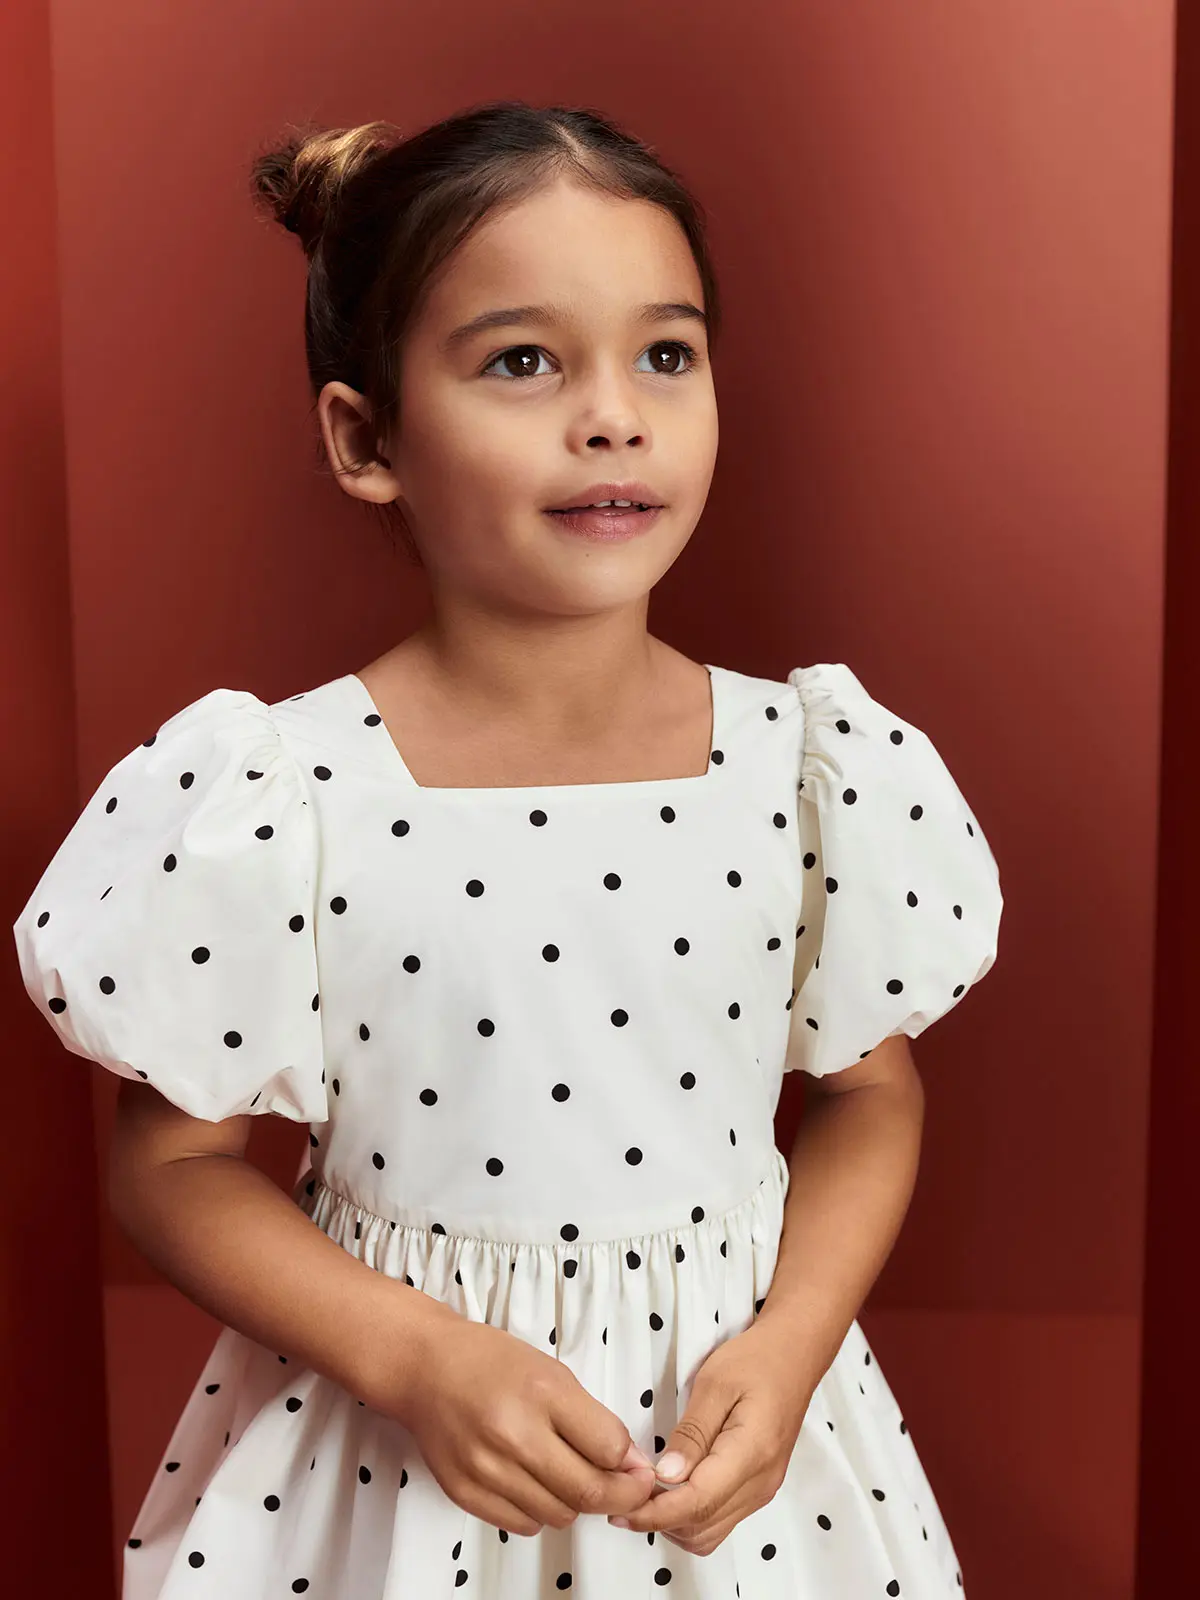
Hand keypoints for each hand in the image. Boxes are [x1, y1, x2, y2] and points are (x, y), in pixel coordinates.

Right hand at [367, 1301, 657, 1535]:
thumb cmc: (491, 1363)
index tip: (640, 1467)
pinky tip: (536, 1483)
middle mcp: (514, 1433)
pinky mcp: (465, 1492)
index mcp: (542, 1392)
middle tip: (629, 1488)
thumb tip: (631, 1463)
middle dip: (621, 1494)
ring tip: (571, 1476)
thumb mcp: (552, 1373)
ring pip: (559, 1514)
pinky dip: (540, 1511)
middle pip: (588, 1491)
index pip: (609, 1448)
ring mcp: (486, 1468)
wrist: (426, 1368)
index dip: (633, 1464)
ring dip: (576, 1502)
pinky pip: (523, 1524)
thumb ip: (592, 1419)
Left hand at [607, 1319, 816, 1556]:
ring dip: (674, 1523)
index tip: (621, 1509)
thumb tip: (665, 1476)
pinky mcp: (759, 1487)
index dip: (656, 1513)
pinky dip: (691, 1516)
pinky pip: (721, 1519)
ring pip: (710, 1532)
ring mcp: (762, 1490)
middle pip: (702, 1527)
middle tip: (625, 1497)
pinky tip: (671, 1490)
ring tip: (645, 1493)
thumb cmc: (755, 1360)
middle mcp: (760, 1483)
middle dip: (659, 1521)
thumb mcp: (715, 1383)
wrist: (795, 1354)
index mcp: (751, 1454)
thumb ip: (691, 1433)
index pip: (697, 1503)